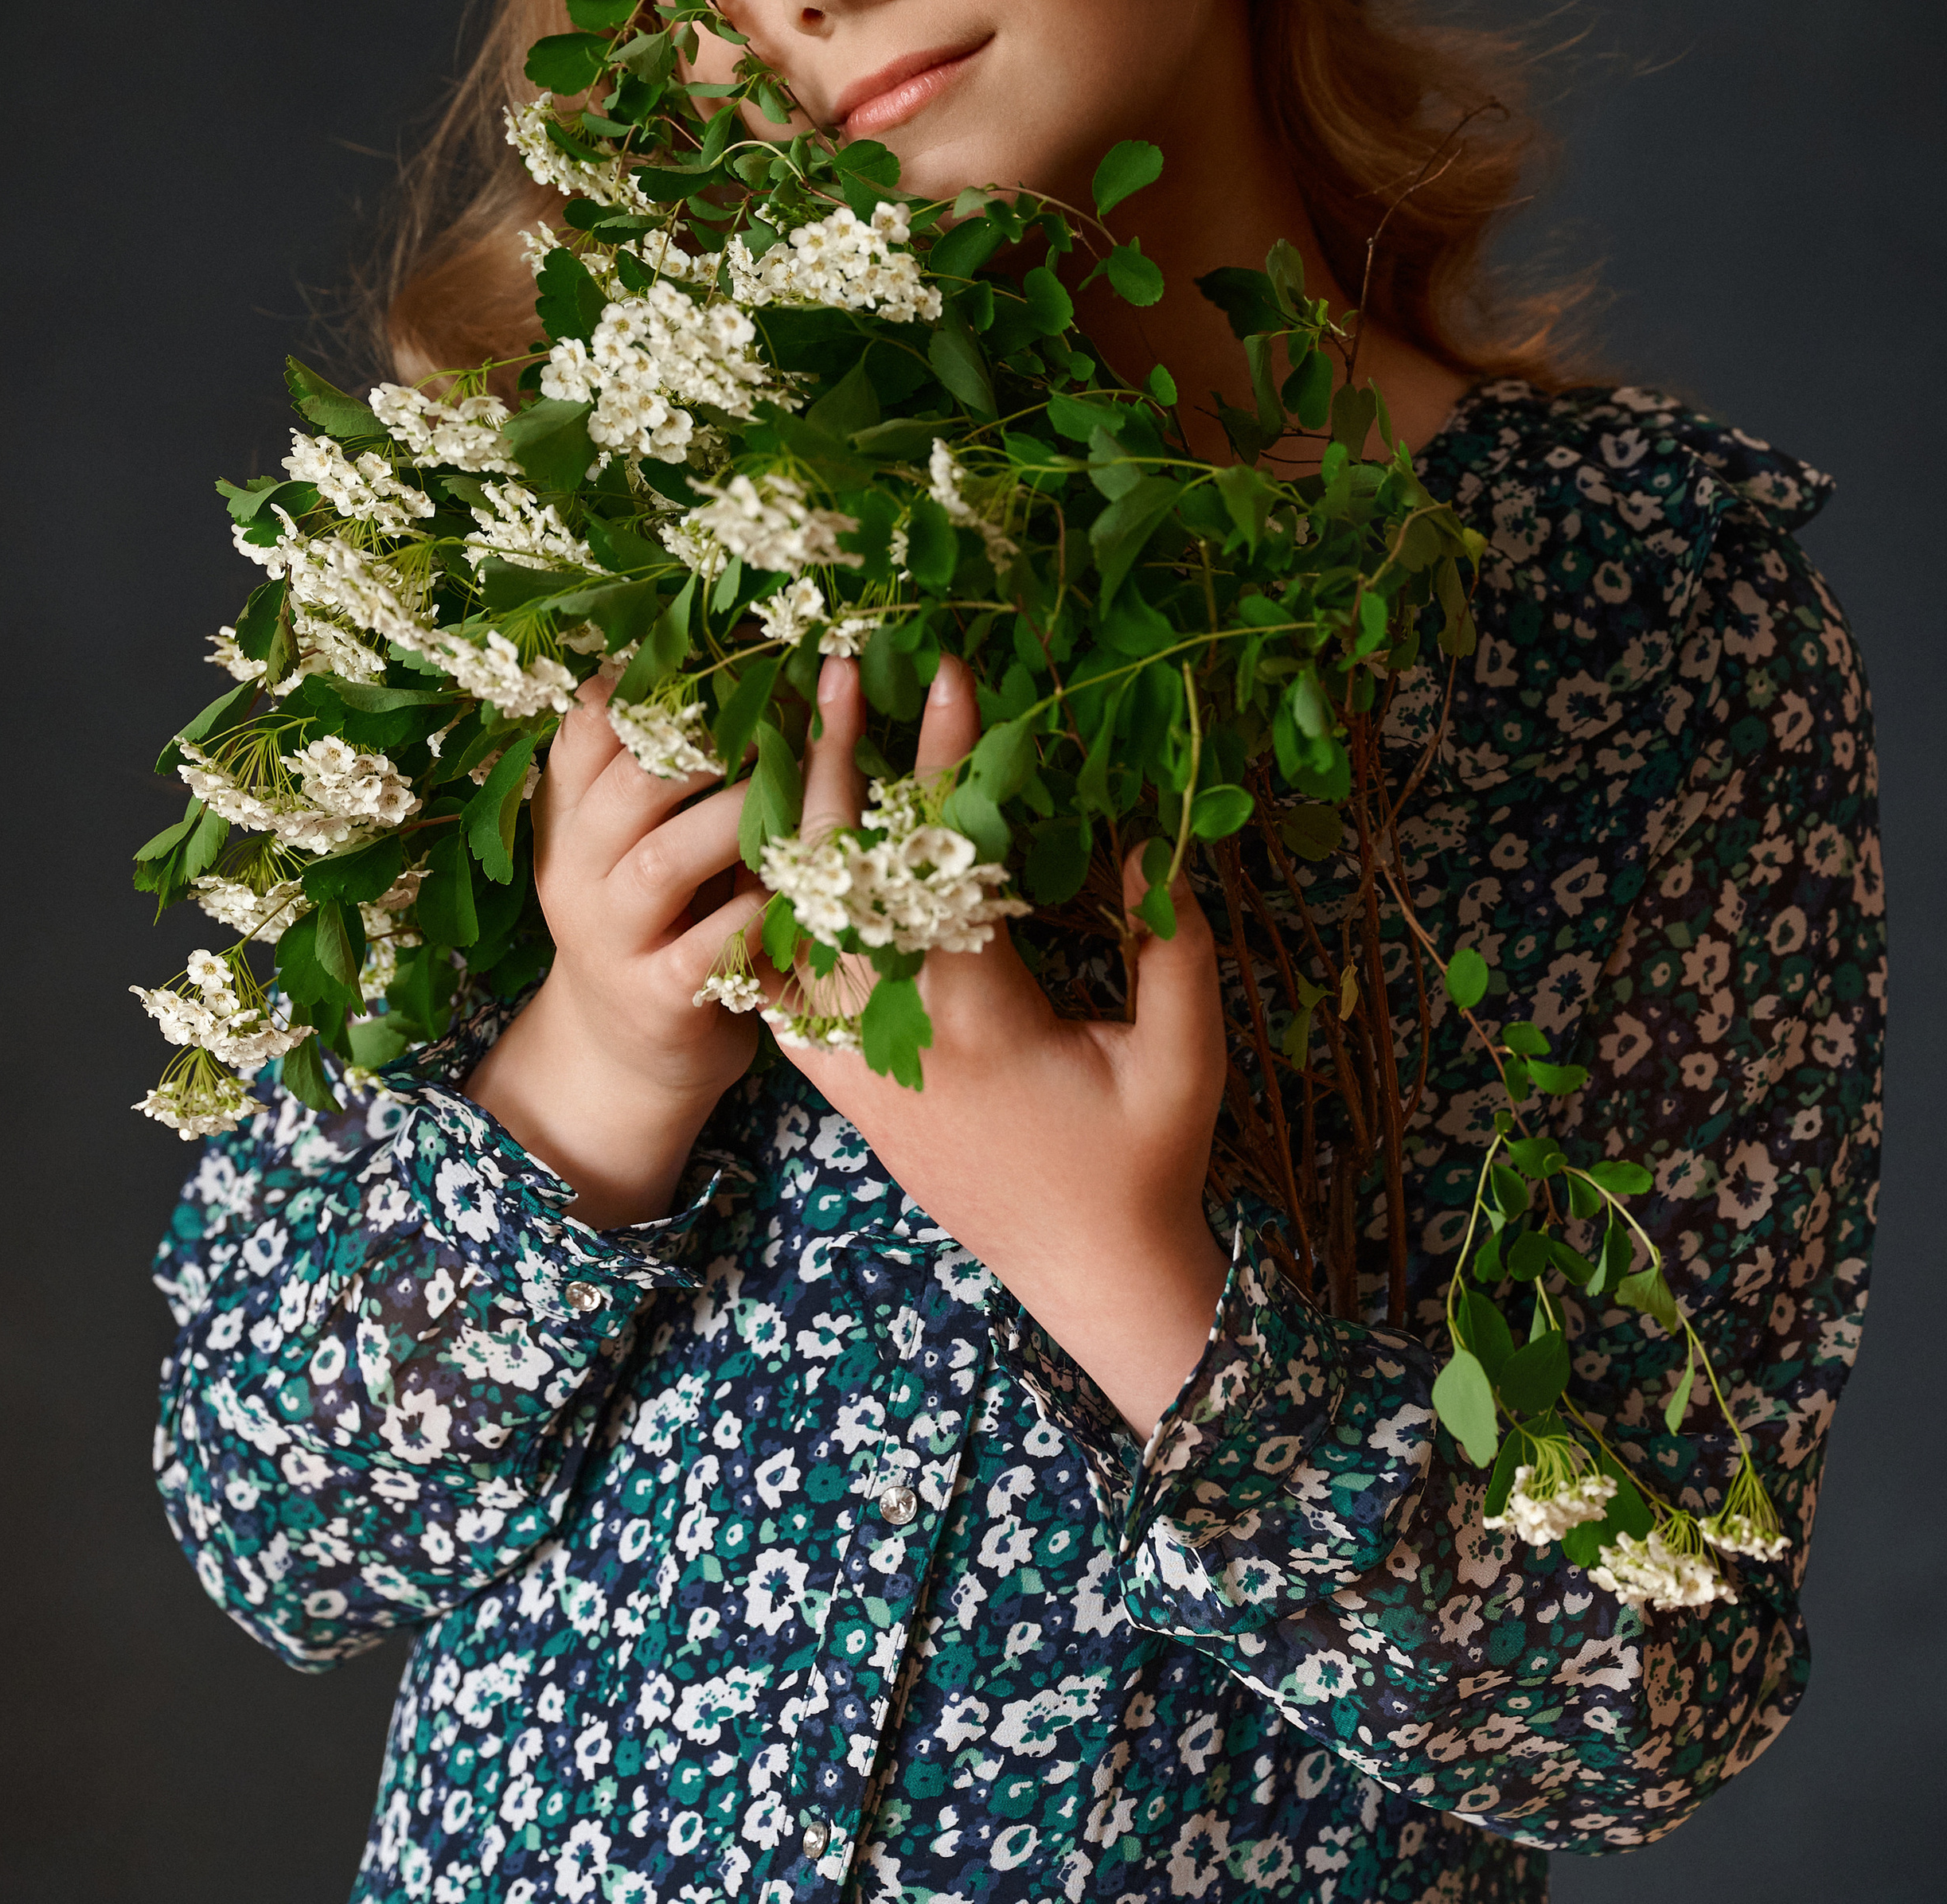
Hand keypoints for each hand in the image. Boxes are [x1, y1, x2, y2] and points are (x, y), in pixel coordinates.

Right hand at [466, 671, 768, 1226]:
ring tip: (800, 785)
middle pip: (627, 782)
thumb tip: (741, 639)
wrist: (624, 1052)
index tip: (730, 642)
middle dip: (708, 737)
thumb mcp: (632, 832)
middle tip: (780, 705)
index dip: (658, 677)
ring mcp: (609, 938)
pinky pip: (704, 949)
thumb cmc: (655, 911)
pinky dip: (753, 915)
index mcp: (570, 810)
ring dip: (736, 816)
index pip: (589, 722)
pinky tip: (800, 889)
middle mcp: (577, 868)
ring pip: (664, 861)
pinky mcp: (656, 998)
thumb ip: (664, 757)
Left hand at [765, 655, 1231, 1437]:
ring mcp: (860, 1065)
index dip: (945, 763)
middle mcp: (900, 1034)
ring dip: (792, 829)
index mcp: (983, 1015)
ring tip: (788, 738)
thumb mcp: (1186, 1053)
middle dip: (838, 764)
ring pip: (794, 930)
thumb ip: (1171, 943)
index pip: (945, 861)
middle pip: (841, 879)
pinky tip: (759, 860)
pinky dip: (764, 923)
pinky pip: (776, 996)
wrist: (1086, 1275)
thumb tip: (1143, 836)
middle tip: (838, 671)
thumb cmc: (1146, 1160)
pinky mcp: (843, 1090)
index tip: (949, 675)